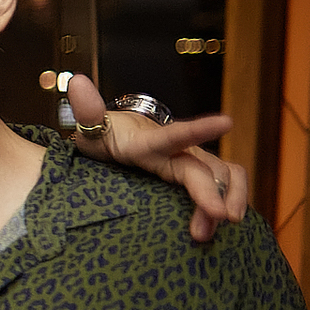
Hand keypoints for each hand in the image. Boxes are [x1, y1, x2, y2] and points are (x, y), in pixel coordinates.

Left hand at [66, 75, 248, 242]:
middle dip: (212, 193)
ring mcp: (193, 161)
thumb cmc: (106, 136)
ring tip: (222, 227)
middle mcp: (178, 149)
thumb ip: (88, 111)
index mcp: (148, 141)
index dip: (199, 129)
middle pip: (202, 169)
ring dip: (227, 200)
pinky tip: (230, 223)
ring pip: (224, 176)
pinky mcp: (199, 174)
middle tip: (216, 222)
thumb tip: (76, 82)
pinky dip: (233, 199)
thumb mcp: (91, 128)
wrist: (122, 138)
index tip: (226, 122)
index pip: (174, 134)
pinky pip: (227, 183)